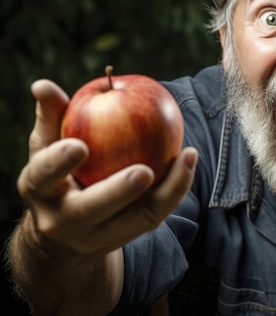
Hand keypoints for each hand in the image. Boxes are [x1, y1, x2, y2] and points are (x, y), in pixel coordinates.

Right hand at [16, 79, 196, 261]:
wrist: (66, 236)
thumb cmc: (57, 175)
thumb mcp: (47, 148)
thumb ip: (51, 116)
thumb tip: (43, 85)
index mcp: (40, 192)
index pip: (44, 176)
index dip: (59, 162)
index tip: (79, 145)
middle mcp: (65, 221)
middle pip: (91, 210)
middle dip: (117, 192)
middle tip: (144, 171)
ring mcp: (99, 234)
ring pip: (137, 218)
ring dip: (167, 190)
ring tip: (187, 156)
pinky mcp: (130, 234)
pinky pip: (158, 212)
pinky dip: (177, 188)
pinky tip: (190, 160)